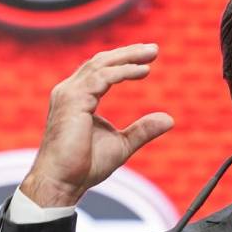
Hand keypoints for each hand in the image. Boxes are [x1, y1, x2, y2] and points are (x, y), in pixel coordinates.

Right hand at [21, 43, 173, 206]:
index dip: (124, 61)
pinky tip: (142, 71)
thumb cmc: (84, 166)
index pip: (101, 69)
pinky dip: (122, 72)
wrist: (62, 182)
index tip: (148, 58)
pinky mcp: (72, 101)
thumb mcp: (122, 144)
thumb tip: (169, 119)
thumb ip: (143, 130)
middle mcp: (70, 91)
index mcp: (78, 97)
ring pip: (101, 65)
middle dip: (128, 53)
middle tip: (154, 49)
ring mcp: (68, 94)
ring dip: (128, 58)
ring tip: (150, 56)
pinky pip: (101, 79)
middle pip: (101, 61)